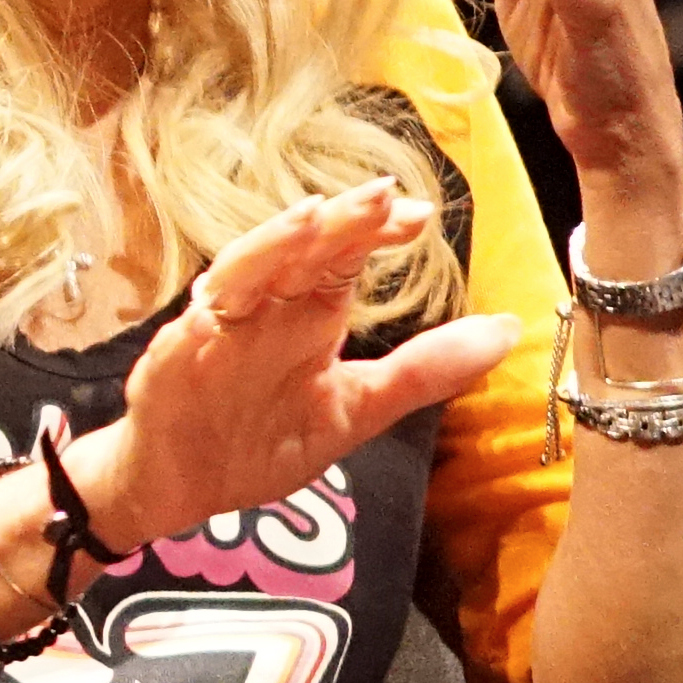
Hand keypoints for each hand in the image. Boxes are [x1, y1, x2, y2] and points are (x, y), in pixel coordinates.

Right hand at [77, 181, 520, 552]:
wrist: (180, 488)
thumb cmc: (259, 441)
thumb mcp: (357, 410)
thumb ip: (424, 371)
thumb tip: (509, 329)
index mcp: (306, 316)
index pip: (344, 258)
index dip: (376, 231)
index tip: (420, 214)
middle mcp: (264, 311)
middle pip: (300, 253)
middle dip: (338, 223)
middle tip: (381, 195)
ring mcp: (216, 333)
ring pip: (244, 274)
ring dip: (273, 245)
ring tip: (310, 217)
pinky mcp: (173, 365)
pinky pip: (189, 332)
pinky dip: (207, 313)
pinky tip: (225, 298)